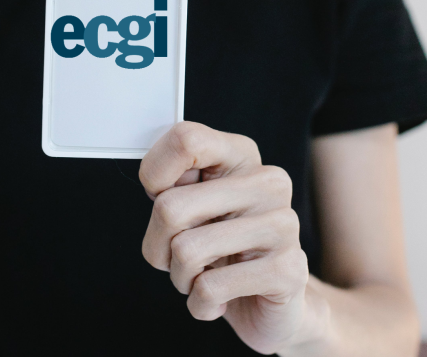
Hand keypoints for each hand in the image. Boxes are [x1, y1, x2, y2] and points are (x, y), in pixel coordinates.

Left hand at [139, 122, 309, 354]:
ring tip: (203, 275)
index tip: (160, 196)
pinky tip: (220, 297)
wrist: (271, 298)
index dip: (155, 174)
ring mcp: (282, 224)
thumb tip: (156, 185)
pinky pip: (208, 288)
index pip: (185, 139)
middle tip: (178, 254)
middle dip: (158, 245)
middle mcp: (267, 181)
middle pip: (170, 207)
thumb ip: (172, 183)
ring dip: (180, 276)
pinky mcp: (287, 270)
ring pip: (185, 251)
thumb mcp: (191, 203)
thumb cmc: (221, 244)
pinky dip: (199, 302)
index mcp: (240, 154)